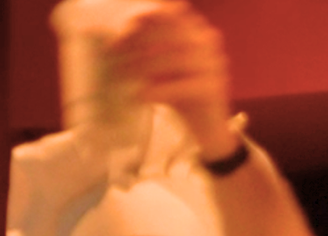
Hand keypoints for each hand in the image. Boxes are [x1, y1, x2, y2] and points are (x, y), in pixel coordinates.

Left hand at [112, 1, 237, 159]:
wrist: (206, 126)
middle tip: (115, 50)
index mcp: (197, 33)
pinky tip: (141, 95)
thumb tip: (120, 37)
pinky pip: (183, 86)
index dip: (149, 19)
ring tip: (122, 73)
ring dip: (144, 65)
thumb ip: (149, 48)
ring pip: (176, 59)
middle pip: (173, 35)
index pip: (174, 16)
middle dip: (140, 41)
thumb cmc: (180, 92)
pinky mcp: (211, 89)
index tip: (124, 28)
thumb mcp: (162, 66)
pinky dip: (159, 91)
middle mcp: (207, 44)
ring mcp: (212, 65)